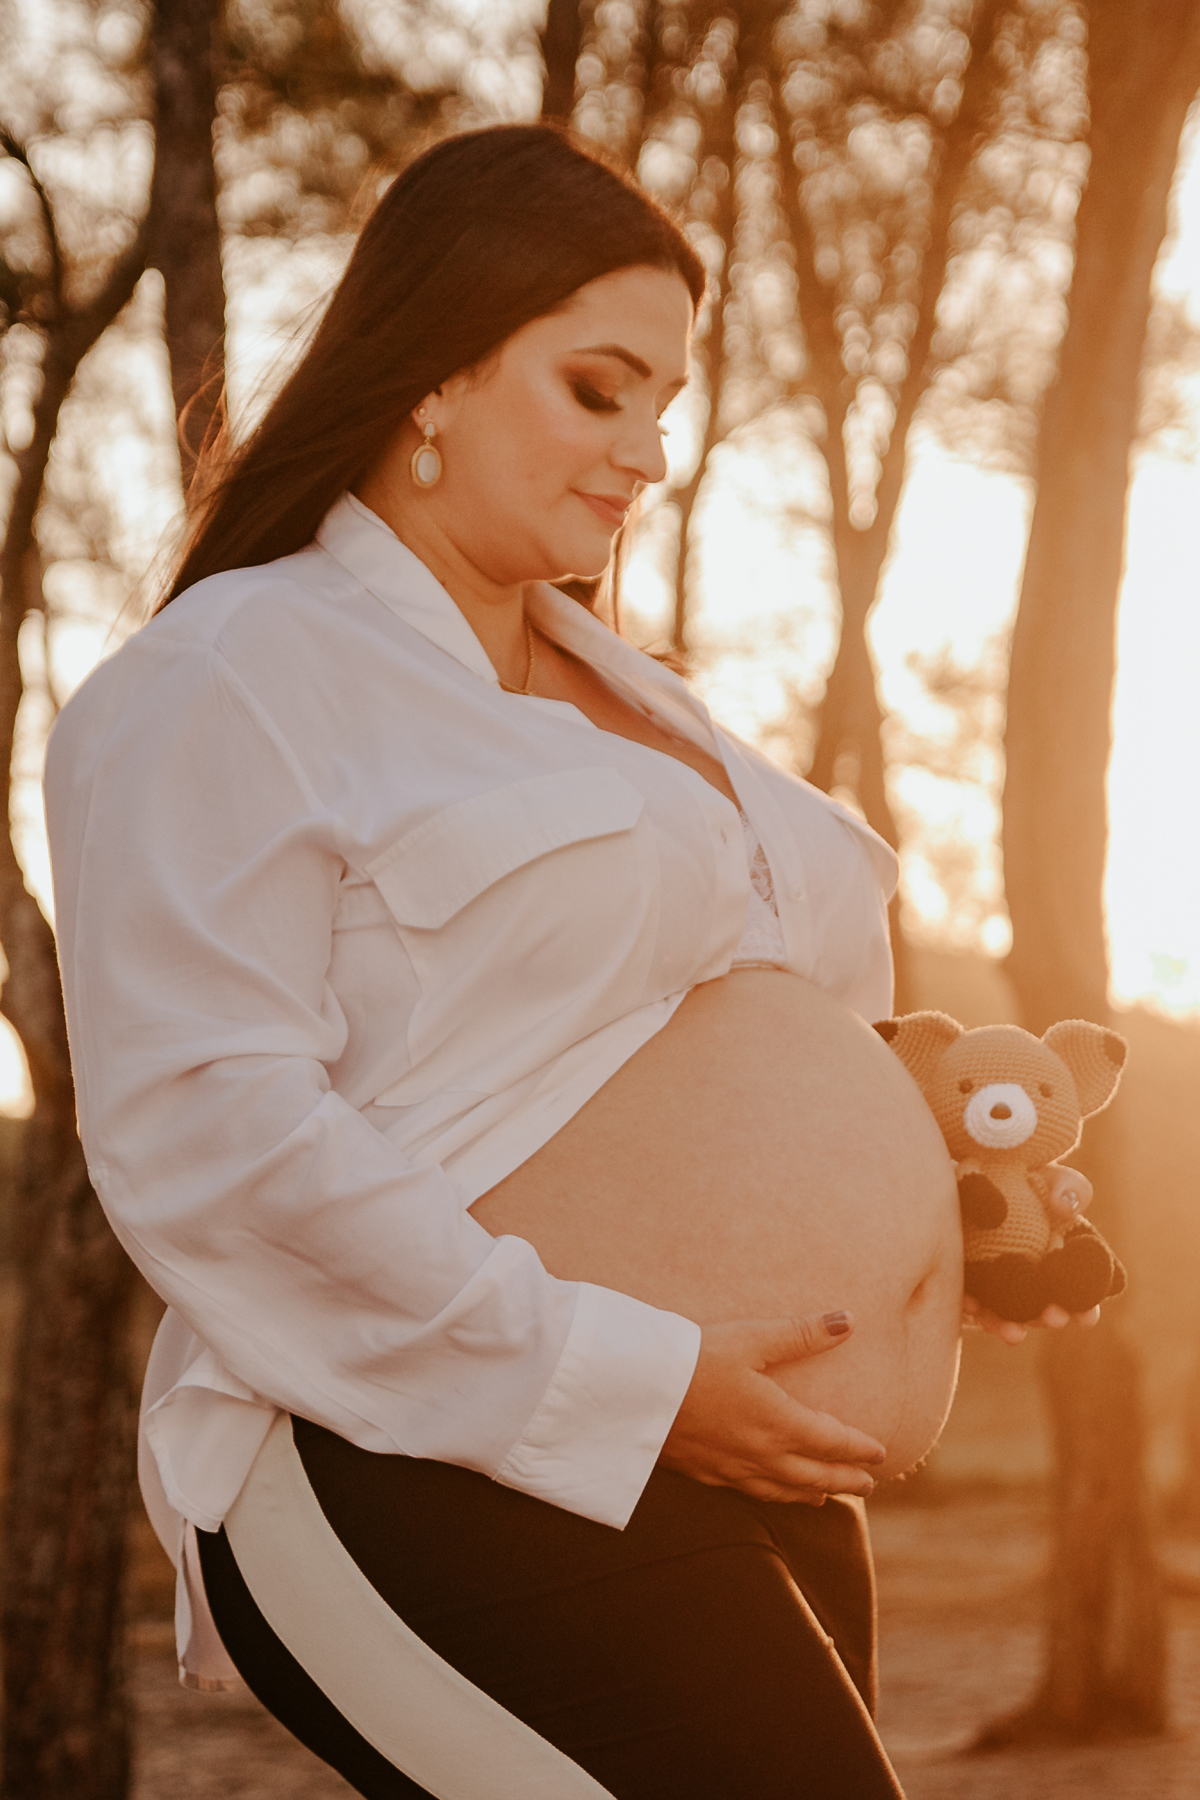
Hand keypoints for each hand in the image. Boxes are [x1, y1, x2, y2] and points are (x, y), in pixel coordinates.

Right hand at [658, 1313, 886, 1504]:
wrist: (633, 1391)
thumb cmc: (694, 1358)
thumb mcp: (751, 1338)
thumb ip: (801, 1333)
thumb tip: (848, 1320)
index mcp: (778, 1422)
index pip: (832, 1442)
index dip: (859, 1448)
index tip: (882, 1452)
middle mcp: (761, 1454)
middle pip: (815, 1475)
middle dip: (846, 1479)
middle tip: (870, 1484)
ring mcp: (732, 1468)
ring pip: (785, 1490)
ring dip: (813, 1492)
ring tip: (828, 1496)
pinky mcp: (706, 1473)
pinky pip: (752, 1492)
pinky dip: (775, 1496)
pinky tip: (771, 1492)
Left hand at [963, 1164, 1099, 1342]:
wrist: (965, 1173)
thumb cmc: (1017, 1173)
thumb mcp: (1045, 1173)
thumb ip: (1068, 1187)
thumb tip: (1066, 1208)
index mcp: (1061, 1259)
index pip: (1080, 1291)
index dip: (1086, 1307)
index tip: (1087, 1317)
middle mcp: (1033, 1277)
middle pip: (1046, 1308)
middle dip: (1052, 1318)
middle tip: (1054, 1318)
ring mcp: (999, 1284)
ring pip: (1008, 1315)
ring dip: (1012, 1326)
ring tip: (1013, 1332)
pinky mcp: (967, 1284)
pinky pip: (970, 1303)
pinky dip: (972, 1310)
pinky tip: (970, 1308)